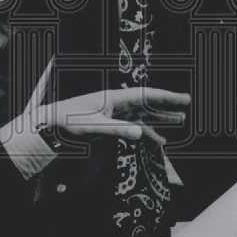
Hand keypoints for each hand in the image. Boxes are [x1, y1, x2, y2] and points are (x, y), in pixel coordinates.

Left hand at [28, 88, 188, 144]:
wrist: (49, 127)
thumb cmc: (67, 122)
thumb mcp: (92, 126)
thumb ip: (117, 130)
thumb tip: (141, 134)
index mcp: (114, 98)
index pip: (146, 96)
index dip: (166, 97)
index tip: (184, 99)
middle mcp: (117, 104)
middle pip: (148, 102)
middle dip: (167, 104)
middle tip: (187, 105)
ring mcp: (114, 114)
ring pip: (143, 115)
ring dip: (161, 118)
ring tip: (179, 120)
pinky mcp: (110, 125)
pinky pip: (135, 128)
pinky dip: (148, 133)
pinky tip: (159, 141)